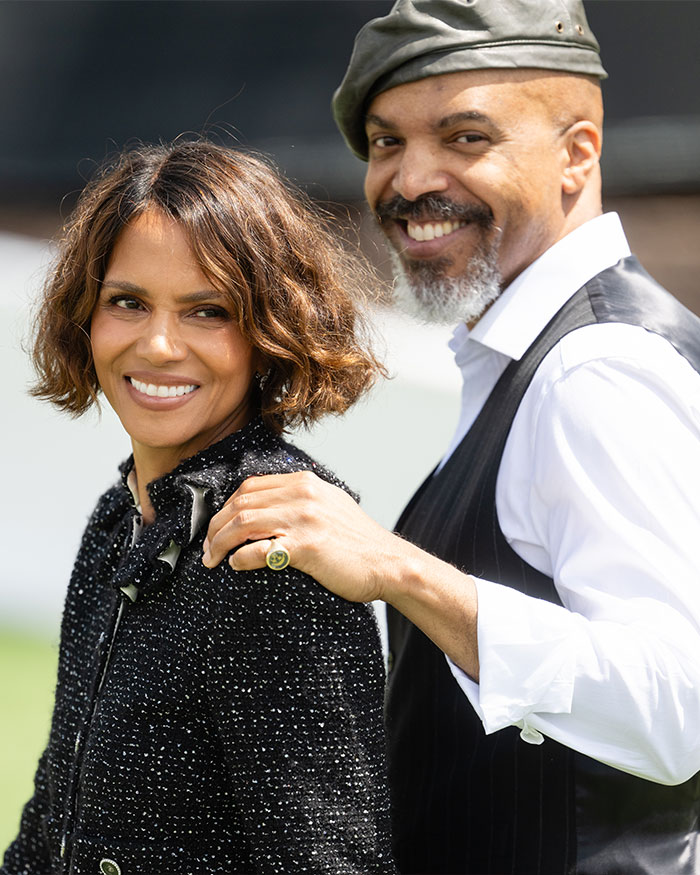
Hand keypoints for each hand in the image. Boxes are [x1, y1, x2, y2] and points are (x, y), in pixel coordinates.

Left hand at [202, 471, 409, 603]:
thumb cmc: (358, 542)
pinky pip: (260, 550)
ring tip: (212, 560)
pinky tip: (236, 566)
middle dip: (215, 527)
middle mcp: (302, 495)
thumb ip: (301, 498)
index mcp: (304, 483)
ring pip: (243, 523)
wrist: (388, 562)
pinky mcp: (306, 547)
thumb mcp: (330, 504)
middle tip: (207, 549)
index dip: (225, 507)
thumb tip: (268, 505)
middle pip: (240, 503)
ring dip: (220, 543)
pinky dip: (241, 558)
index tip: (217, 527)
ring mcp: (304, 519)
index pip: (250, 486)